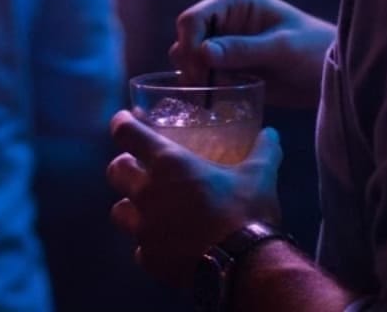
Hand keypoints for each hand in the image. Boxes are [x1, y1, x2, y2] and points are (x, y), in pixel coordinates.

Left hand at [107, 110, 281, 288]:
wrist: (242, 265)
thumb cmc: (246, 211)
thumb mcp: (260, 174)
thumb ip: (264, 150)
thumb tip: (271, 133)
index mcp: (169, 164)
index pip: (127, 134)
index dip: (122, 123)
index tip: (125, 120)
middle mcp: (148, 193)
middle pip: (114, 171)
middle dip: (123, 165)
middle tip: (138, 165)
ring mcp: (144, 229)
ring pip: (118, 211)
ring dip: (130, 205)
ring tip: (147, 207)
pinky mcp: (149, 258)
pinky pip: (139, 247)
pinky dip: (148, 242)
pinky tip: (165, 243)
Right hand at [169, 0, 333, 108]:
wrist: (330, 73)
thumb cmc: (313, 50)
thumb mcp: (282, 49)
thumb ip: (245, 49)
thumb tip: (204, 52)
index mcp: (235, 2)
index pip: (193, 18)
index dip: (190, 44)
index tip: (202, 72)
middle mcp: (224, 19)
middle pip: (185, 38)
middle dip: (190, 64)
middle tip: (206, 89)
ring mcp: (224, 44)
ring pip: (188, 58)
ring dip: (194, 77)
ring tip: (213, 96)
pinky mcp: (227, 66)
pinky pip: (201, 75)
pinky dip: (202, 88)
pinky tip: (215, 101)